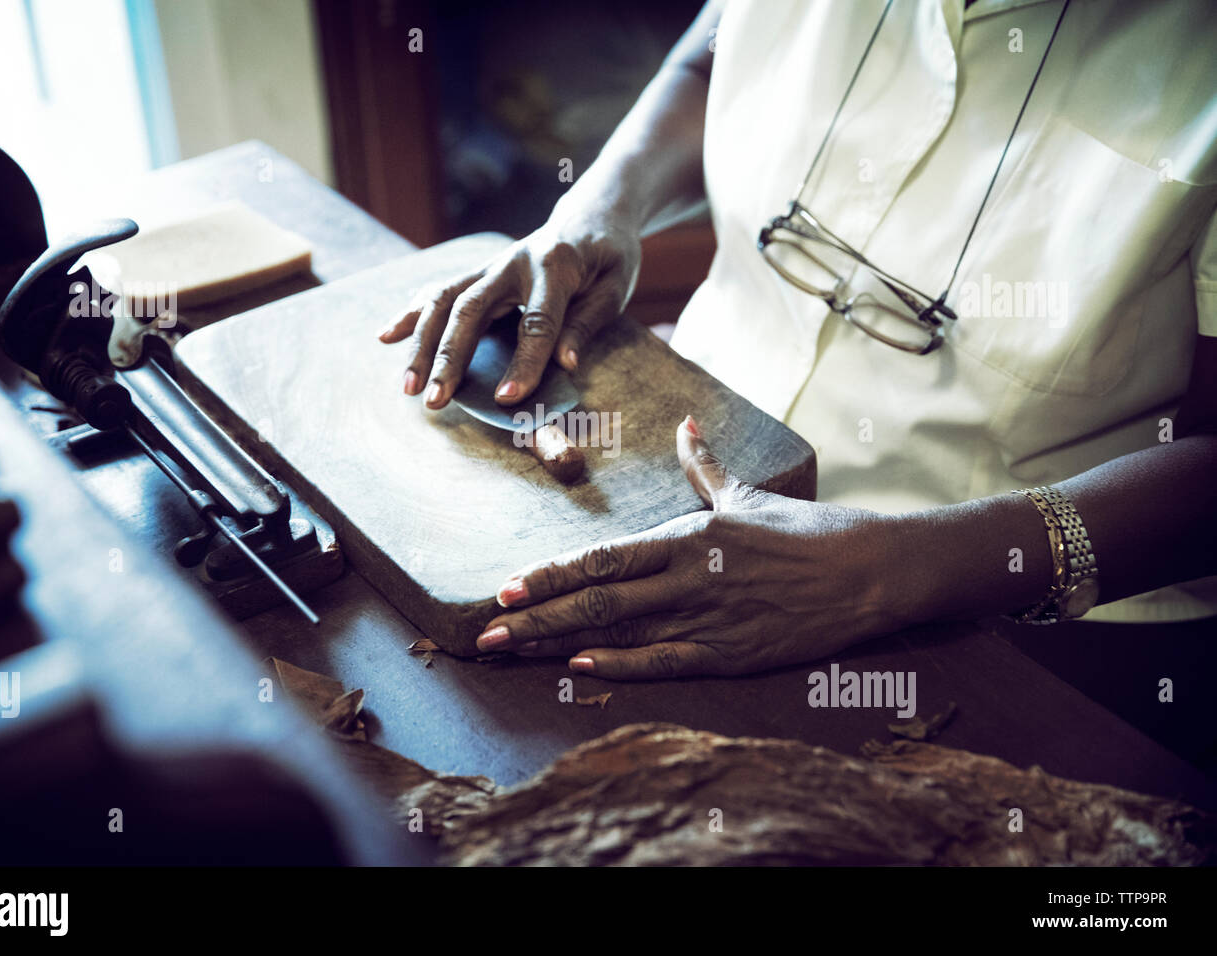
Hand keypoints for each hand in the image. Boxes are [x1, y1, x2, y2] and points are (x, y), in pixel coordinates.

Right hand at [377, 205, 640, 408]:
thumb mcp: (614, 288)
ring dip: (421, 345)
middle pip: (471, 309)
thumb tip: (565, 364)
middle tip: (436, 400)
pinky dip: (411, 314)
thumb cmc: (608, 258)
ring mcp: (488, 266)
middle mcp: (512, 262)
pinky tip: (387, 338)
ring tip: (409, 387)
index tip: (508, 399)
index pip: (537, 321)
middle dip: (449, 357)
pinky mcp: (477, 273)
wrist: (590, 217)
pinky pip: (437, 292)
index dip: (524, 362)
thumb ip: (587, 322)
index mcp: (554, 265)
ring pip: (444, 301)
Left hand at [475, 416, 908, 679]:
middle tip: (484, 632)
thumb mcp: (747, 492)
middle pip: (596, 599)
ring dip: (559, 644)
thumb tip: (684, 424)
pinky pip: (664, 662)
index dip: (549, 574)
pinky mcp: (731, 654)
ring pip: (618, 633)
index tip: (505, 586)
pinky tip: (577, 670)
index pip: (602, 557)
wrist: (868, 570)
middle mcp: (687, 576)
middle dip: (534, 616)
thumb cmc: (804, 530)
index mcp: (686, 536)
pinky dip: (619, 667)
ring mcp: (707, 617)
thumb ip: (705, 465)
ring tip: (512, 653)